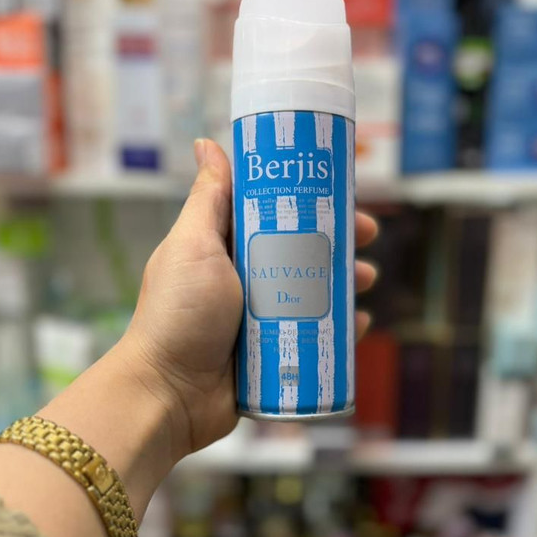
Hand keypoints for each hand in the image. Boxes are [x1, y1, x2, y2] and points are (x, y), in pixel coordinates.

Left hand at [123, 139, 377, 457]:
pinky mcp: (273, 355)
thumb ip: (209, 200)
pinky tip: (359, 323)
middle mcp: (245, 280)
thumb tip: (206, 142)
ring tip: (367, 280)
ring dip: (346, 283)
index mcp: (226, 249)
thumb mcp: (193, 247)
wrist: (168, 394)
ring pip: (314, 293)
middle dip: (338, 243)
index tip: (342, 194)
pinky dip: (339, 329)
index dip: (312, 202)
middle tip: (367, 238)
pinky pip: (315, 337)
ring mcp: (260, 319)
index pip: (276, 214)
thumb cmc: (177, 315)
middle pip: (302, 252)